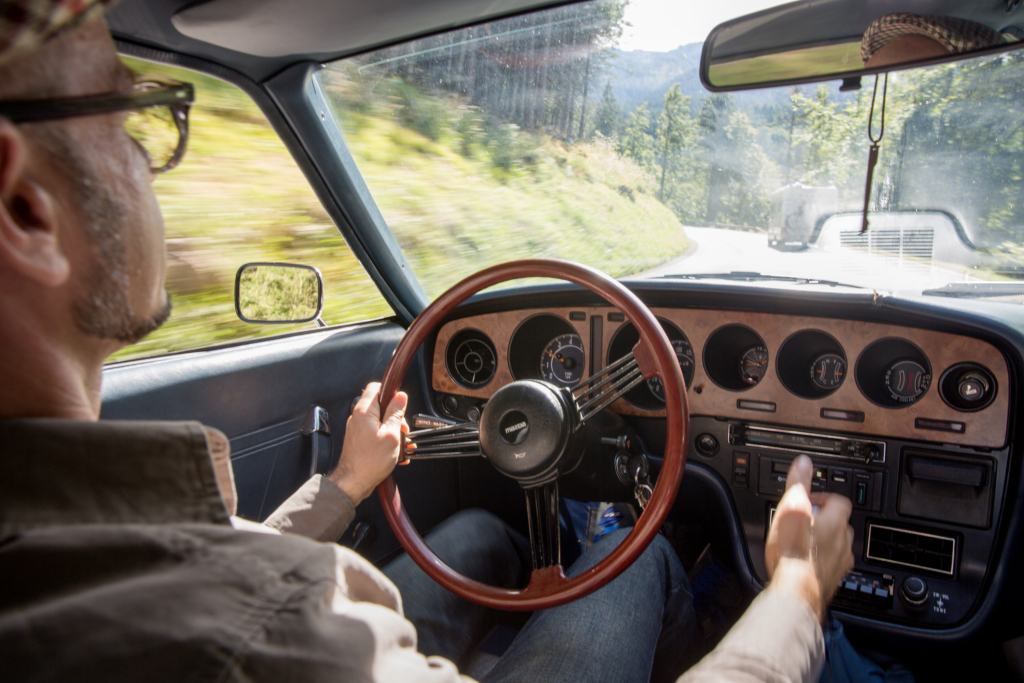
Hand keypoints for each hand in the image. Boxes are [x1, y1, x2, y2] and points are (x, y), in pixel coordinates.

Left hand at [328, 382, 408, 505]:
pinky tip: (393, 452)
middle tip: (402, 431)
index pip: (376, 387)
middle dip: (395, 417)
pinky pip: (376, 433)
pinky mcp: (359, 440)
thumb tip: (401, 397)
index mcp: (364, 411)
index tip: (400, 405)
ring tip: (399, 445)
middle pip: (381, 406)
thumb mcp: (391, 435)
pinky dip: (386, 440)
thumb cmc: (369, 462)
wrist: (353, 483)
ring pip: (380, 421)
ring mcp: (357, 429)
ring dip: (392, 431)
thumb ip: (396, 413)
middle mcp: (358, 418)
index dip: (391, 393)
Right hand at [764, 455, 853, 620]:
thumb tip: (804, 463)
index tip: (810, 500)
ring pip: (838, 546)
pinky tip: (805, 564)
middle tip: (804, 521)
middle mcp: (843, 543)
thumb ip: (799, 484)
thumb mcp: (791, 508)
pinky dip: (821, 562)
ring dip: (824, 542)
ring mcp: (840, 564)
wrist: (796, 592)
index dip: (825, 498)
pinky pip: (831, 566)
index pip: (840, 501)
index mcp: (836, 522)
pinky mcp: (832, 582)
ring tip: (803, 542)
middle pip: (841, 524)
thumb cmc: (792, 552)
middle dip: (825, 520)